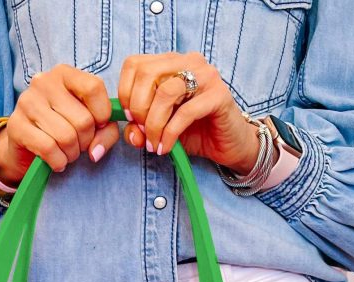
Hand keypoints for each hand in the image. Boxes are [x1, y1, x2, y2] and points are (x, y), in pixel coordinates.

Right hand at [0, 65, 120, 182]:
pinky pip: (49, 149)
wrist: (25, 148)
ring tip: (66, 153)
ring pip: (66, 137)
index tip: (98, 126)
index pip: (94, 88)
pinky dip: (58, 161)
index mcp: (64, 74)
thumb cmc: (63, 131)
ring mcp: (27, 102)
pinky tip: (56, 161)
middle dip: (86, 142)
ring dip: (71, 154)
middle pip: (83, 119)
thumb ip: (106, 132)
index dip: (103, 114)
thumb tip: (96, 151)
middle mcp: (43, 82)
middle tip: (77, 145)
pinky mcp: (16, 125)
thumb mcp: (91, 126)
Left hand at [117, 52, 260, 173]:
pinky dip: (170, 133)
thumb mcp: (159, 130)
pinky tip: (166, 147)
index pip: (134, 64)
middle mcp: (188, 62)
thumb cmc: (194, 132)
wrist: (228, 145)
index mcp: (171, 63)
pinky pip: (185, 112)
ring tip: (154, 143)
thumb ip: (140, 128)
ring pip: (165, 92)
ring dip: (154, 123)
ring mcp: (206, 75)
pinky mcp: (219, 95)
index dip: (125, 92)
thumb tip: (131, 131)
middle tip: (143, 132)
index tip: (129, 118)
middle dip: (138, 108)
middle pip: (146, 74)